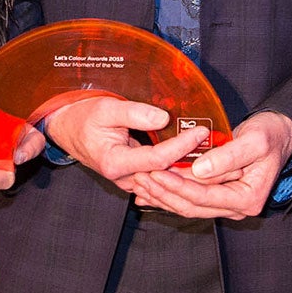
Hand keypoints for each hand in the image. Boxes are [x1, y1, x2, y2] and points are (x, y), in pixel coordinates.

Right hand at [44, 95, 209, 185]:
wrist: (67, 128)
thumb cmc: (84, 115)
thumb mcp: (107, 108)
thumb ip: (135, 112)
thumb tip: (164, 118)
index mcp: (115, 163)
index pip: (157, 159)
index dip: (181, 146)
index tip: (200, 132)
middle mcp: (124, 178)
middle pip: (167, 178)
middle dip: (197, 170)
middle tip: (225, 160)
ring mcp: (130, 182)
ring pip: (167, 184)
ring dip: (194, 177)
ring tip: (222, 169)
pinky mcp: (135, 179)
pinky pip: (163, 182)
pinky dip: (182, 176)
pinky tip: (204, 171)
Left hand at [121, 110, 291, 219]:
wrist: (279, 135)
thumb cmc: (270, 135)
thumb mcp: (254, 141)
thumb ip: (228, 156)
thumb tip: (200, 170)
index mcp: (247, 198)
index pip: (204, 196)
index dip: (177, 185)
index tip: (155, 172)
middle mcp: (237, 208)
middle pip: (192, 206)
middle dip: (163, 193)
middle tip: (139, 178)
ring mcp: (226, 204)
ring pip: (187, 206)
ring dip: (162, 196)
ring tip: (138, 183)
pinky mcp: (217, 197)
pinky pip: (189, 200)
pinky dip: (168, 195)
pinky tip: (147, 192)